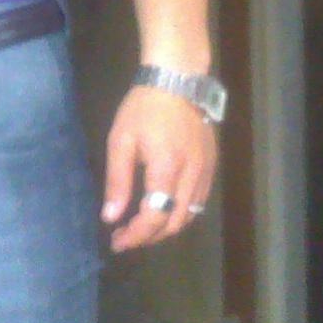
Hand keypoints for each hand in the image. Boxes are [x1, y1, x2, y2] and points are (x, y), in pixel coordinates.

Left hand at [100, 85, 217, 252]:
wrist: (178, 80)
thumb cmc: (144, 108)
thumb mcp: (121, 140)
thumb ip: (117, 181)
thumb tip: (111, 217)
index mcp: (166, 168)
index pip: (155, 217)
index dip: (136, 236)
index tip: (116, 242)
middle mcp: (191, 175)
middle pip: (175, 222)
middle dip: (149, 237)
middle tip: (126, 237)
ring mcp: (206, 171)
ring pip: (190, 215)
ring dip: (166, 227)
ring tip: (142, 227)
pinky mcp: (212, 166)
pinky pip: (199, 201)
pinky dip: (180, 213)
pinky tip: (163, 209)